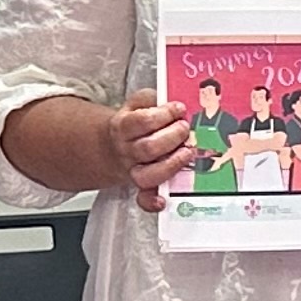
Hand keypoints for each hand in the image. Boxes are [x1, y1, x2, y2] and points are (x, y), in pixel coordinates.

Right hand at [112, 94, 191, 209]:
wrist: (113, 145)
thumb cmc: (133, 123)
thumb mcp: (137, 104)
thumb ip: (151, 99)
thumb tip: (169, 99)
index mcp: (123, 127)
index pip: (141, 122)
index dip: (162, 115)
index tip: (179, 109)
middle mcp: (127, 150)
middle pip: (147, 149)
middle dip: (172, 137)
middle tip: (185, 128)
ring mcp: (134, 170)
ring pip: (147, 175)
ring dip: (171, 165)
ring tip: (187, 152)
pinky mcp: (142, 185)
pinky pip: (143, 198)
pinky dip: (152, 202)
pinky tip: (163, 199)